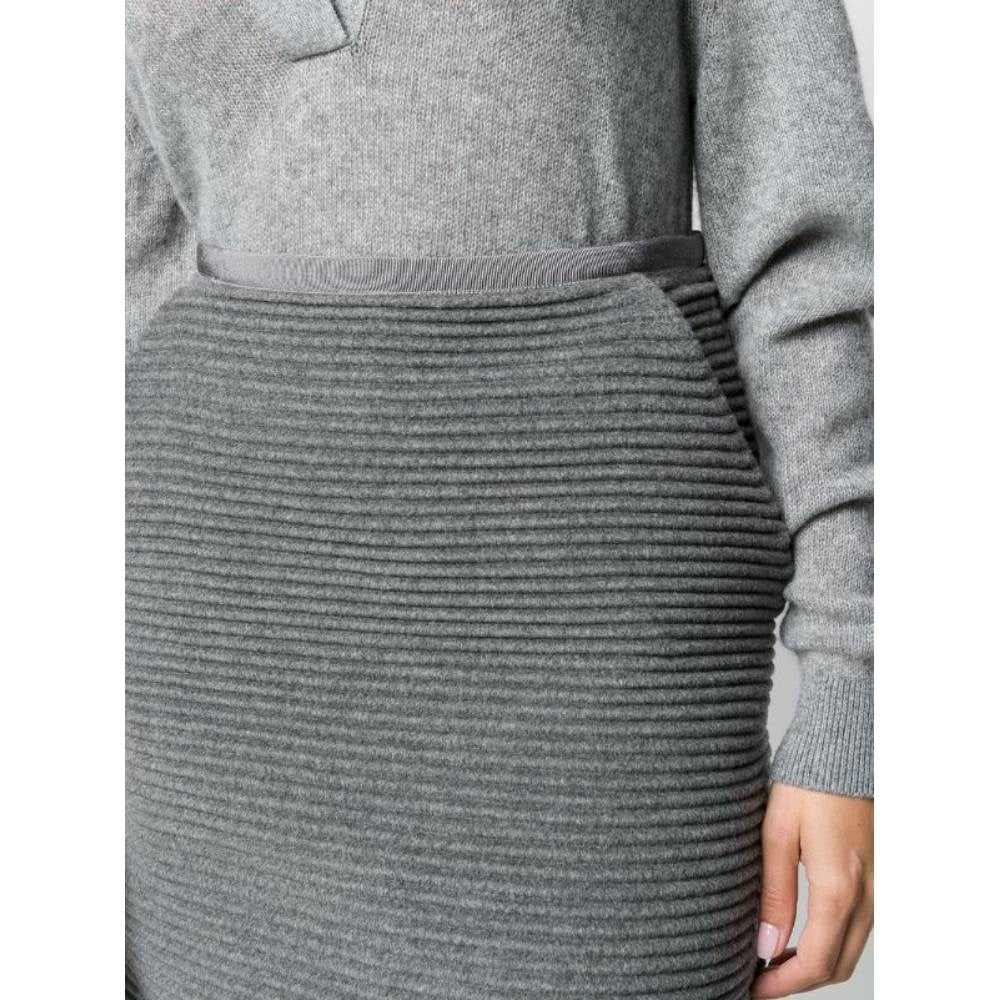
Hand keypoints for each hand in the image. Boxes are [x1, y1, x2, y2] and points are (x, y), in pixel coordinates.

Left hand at [750, 782, 873, 996]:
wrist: (842, 749)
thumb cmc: (806, 783)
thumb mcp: (776, 834)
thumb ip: (775, 894)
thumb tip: (767, 947)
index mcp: (839, 886)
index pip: (818, 961)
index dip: (783, 984)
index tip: (753, 987)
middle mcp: (866, 894)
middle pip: (838, 965)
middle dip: (799, 981)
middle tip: (759, 978)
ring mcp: (876, 886)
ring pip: (851, 948)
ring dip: (816, 963)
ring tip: (772, 958)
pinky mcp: (875, 875)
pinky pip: (858, 926)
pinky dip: (832, 942)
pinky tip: (800, 933)